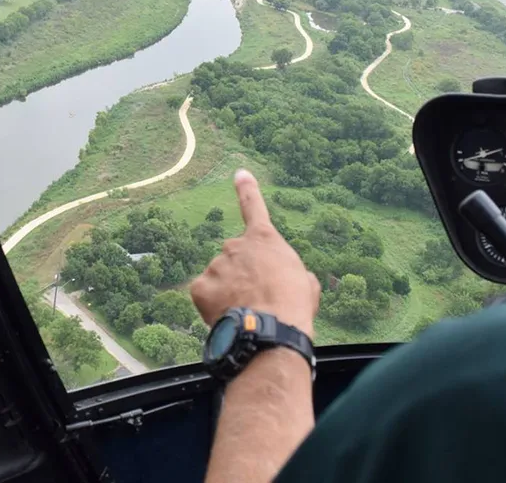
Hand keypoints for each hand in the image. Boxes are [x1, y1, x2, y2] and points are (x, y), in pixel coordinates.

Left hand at [190, 170, 320, 337]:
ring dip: (229, 291)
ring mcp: (215, 264)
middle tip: (257, 298)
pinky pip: (205, 293)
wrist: (270, 330)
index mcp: (264, 239)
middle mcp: (235, 245)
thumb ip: (290, 271)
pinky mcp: (200, 286)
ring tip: (246, 311)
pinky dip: (214, 304)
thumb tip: (286, 280)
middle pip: (235, 258)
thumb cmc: (293, 307)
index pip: (254, 207)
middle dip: (242, 274)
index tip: (239, 173)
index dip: (247, 190)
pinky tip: (228, 315)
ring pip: (220, 277)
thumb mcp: (305, 283)